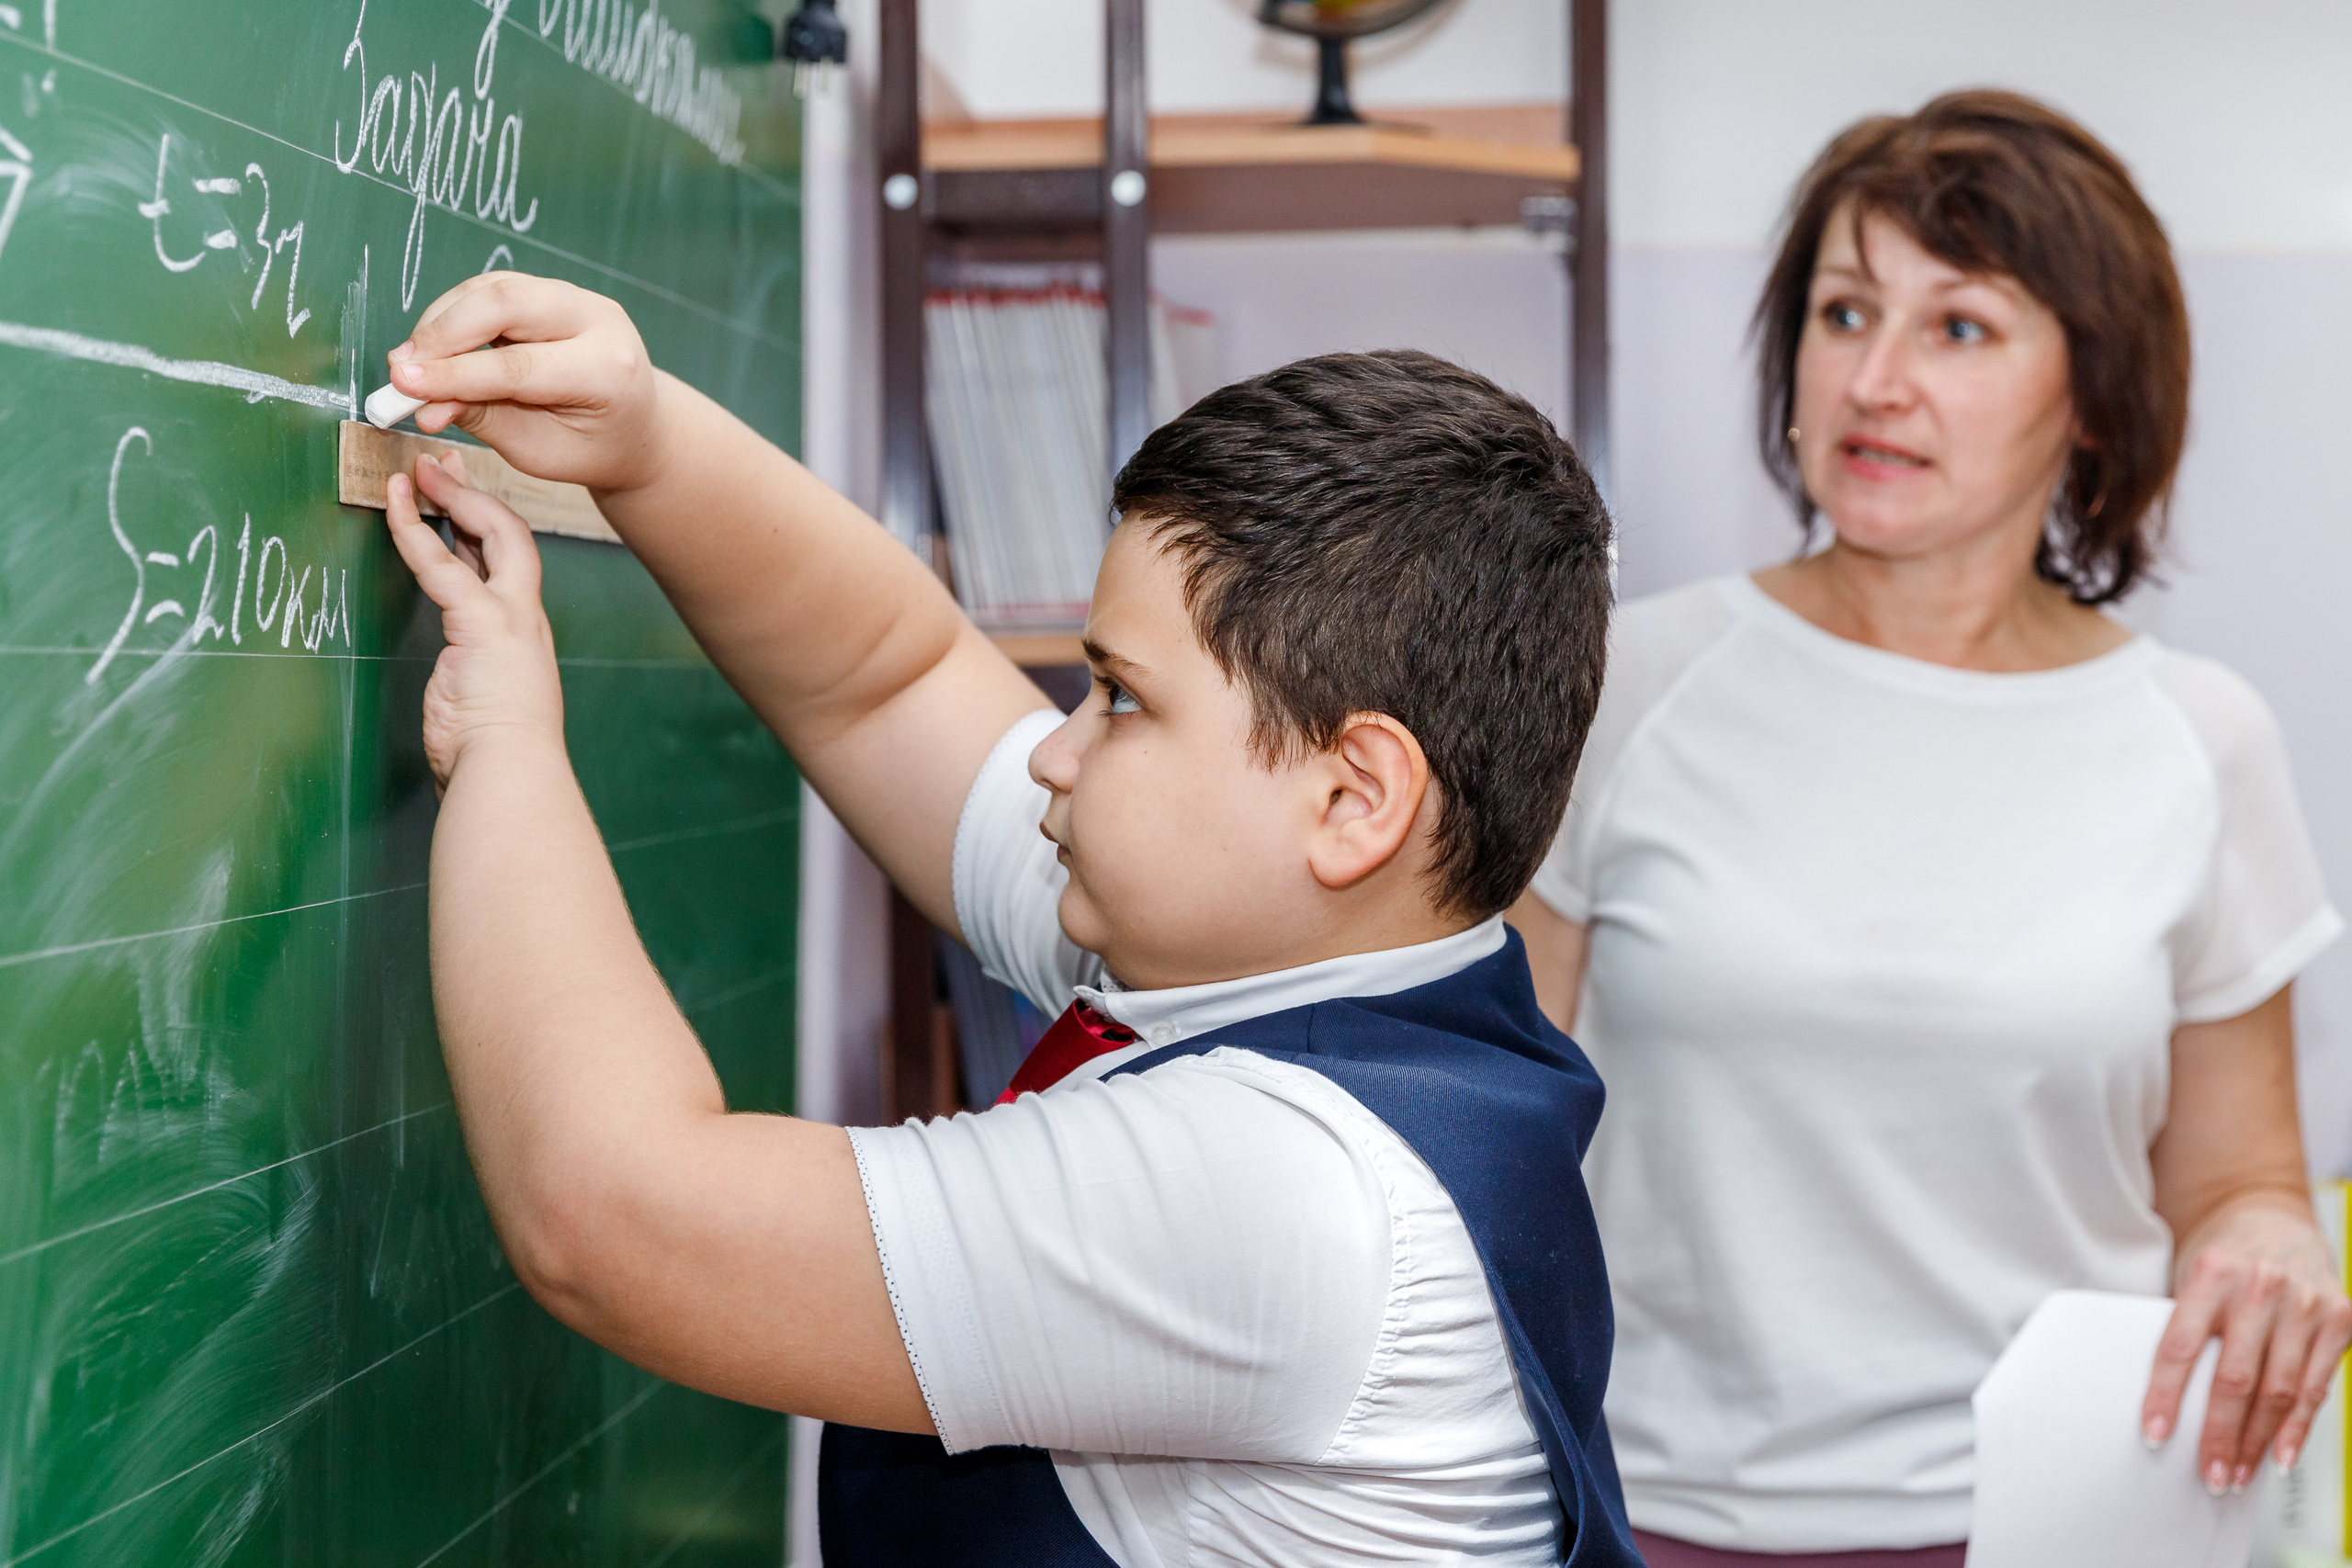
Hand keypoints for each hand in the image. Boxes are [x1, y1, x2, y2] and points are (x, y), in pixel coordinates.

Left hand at [384, 452, 564, 791]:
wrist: (510, 771)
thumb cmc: (494, 753)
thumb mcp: (483, 704)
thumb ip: (472, 679)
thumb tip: (458, 684)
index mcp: (522, 636)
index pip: (508, 566)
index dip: (482, 528)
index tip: (456, 500)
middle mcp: (522, 619)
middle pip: (510, 537)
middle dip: (475, 495)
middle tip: (441, 464)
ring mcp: (509, 618)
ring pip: (489, 535)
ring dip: (449, 496)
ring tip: (414, 470)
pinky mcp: (483, 623)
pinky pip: (442, 564)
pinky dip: (414, 529)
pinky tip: (394, 504)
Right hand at [387, 272, 667, 493]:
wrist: (635, 427)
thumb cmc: (589, 447)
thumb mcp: (539, 451)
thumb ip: (483, 419)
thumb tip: (421, 403)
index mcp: (607, 370)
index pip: (519, 365)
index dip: (455, 373)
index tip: (402, 384)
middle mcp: (598, 320)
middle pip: (506, 303)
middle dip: (443, 333)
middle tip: (400, 369)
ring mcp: (577, 297)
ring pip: (494, 287)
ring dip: (443, 321)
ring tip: (413, 363)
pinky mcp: (553, 290)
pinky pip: (494, 288)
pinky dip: (456, 313)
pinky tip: (436, 346)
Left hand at [2143, 1197, 2350, 1491]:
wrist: (2269, 1216)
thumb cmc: (2222, 1257)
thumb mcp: (2189, 1278)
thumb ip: (2186, 1328)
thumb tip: (2165, 1401)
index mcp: (2212, 1272)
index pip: (2181, 1346)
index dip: (2166, 1396)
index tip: (2156, 1435)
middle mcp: (2262, 1286)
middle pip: (2235, 1379)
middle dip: (2220, 1436)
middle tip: (2209, 1474)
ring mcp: (2306, 1303)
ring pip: (2279, 1391)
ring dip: (2258, 1442)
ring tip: (2239, 1474)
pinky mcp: (2339, 1318)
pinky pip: (2316, 1387)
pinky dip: (2296, 1428)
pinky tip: (2279, 1456)